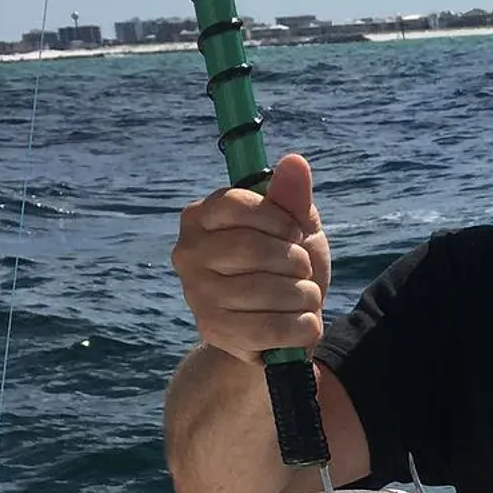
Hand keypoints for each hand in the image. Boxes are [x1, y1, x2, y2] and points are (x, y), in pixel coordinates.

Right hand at [171, 152, 331, 363]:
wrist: (276, 327)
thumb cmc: (283, 267)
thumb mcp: (294, 229)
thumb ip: (292, 198)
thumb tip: (295, 161)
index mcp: (200, 217)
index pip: (238, 204)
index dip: (281, 219)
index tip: (296, 233)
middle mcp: (187, 253)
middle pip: (254, 248)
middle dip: (297, 261)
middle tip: (302, 270)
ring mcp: (196, 295)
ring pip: (270, 290)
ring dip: (306, 294)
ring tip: (303, 296)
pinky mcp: (214, 331)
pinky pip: (274, 327)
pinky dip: (304, 325)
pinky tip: (300, 323)